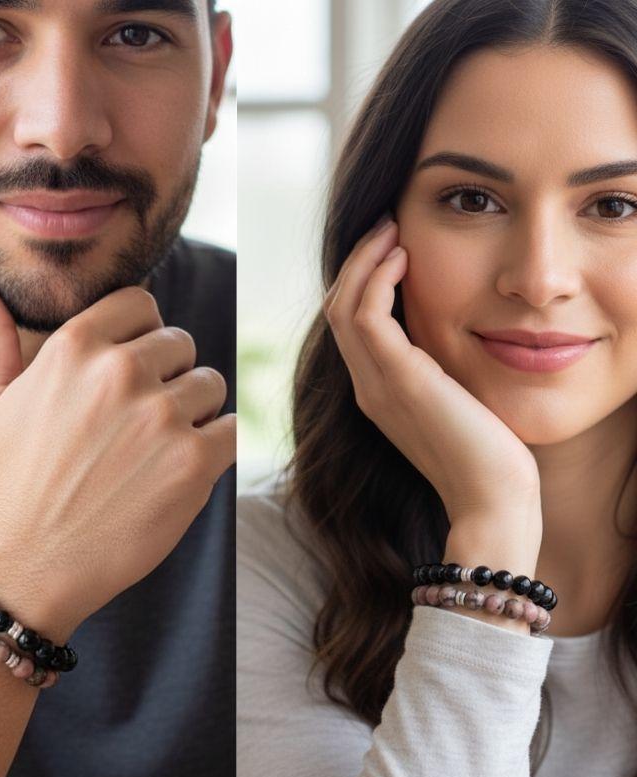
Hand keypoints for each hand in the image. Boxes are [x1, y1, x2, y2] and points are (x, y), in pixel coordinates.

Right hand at [0, 271, 235, 637]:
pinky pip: (230, 428)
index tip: (130, 369)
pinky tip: (178, 468)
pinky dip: (214, 445)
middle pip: (180, 343)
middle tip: (136, 421)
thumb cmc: (10, 481)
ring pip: (210, 383)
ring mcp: (162, 416)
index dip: (141, 336)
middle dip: (166, 375)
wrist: (32, 566)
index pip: (142, 305)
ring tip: (154, 448)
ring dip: (192, 410)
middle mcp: (121, 372)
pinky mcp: (195, 461)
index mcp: (75, 346)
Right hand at [323, 216, 540, 523]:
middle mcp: (366, 386)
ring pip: (344, 306)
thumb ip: (434, 367)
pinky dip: (377, 280)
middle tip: (385, 225)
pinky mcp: (397, 380)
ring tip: (390, 230)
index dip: (361, 280)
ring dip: (363, 261)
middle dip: (357, 261)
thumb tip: (444, 328)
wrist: (492, 498)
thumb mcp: (453, 399)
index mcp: (376, 391)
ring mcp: (375, 384)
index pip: (350, 324)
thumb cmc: (486, 452)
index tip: (390, 246)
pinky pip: (368, 316)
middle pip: (337, 308)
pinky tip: (403, 257)